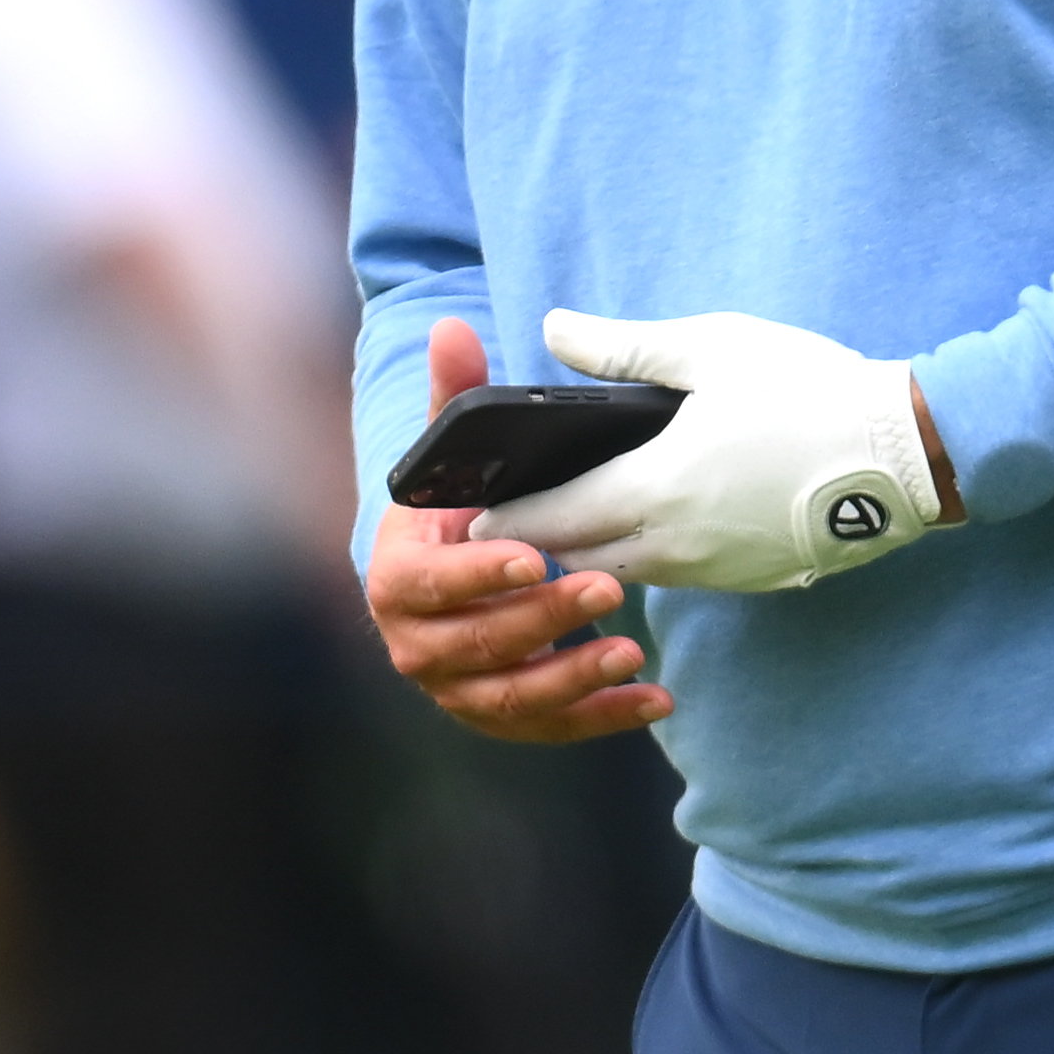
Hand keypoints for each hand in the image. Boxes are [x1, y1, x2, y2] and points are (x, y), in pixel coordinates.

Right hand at [370, 318, 673, 740]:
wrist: (458, 574)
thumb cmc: (462, 507)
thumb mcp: (455, 456)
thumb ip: (453, 396)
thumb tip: (451, 326)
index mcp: (398, 577)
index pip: (426, 585)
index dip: (476, 575)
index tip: (532, 556)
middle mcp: (417, 643)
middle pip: (474, 644)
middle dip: (540, 620)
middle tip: (606, 588)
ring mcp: (457, 687)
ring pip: (510, 697)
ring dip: (571, 678)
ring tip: (631, 650)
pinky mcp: (504, 714)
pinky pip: (549, 728)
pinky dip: (601, 718)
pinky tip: (656, 699)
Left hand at [482, 308, 958, 594]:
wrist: (906, 454)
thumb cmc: (811, 392)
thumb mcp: (713, 349)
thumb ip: (624, 346)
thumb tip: (553, 329)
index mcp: (652, 488)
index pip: (548, 520)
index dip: (503, 519)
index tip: (471, 513)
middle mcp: (674, 545)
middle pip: (578, 557)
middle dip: (542, 540)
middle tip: (521, 514)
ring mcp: (717, 571)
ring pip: (629, 571)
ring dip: (600, 549)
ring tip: (587, 515)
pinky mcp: (754, 580)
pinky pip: (681, 574)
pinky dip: (655, 554)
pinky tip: (667, 519)